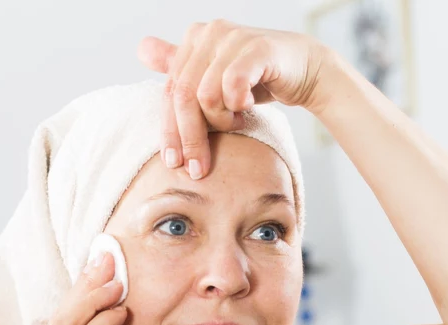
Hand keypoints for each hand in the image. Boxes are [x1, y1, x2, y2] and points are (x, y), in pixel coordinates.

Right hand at [28, 252, 150, 324]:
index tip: (98, 267)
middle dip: (83, 285)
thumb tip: (112, 310)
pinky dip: (103, 323)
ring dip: (93, 298)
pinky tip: (122, 312)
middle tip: (106, 259)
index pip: (57, 324)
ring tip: (117, 280)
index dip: (76, 292)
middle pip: (57, 319)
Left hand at [137, 21, 327, 178]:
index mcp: (194, 38)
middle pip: (183, 96)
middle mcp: (210, 33)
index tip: (174, 163)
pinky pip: (232, 86)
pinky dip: (237, 106)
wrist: (307, 70)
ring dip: (221, 121)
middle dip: (190, 138)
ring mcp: (232, 38)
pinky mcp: (256, 49)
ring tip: (237, 123)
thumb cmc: (260, 79)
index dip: (169, 130)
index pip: (170, 91)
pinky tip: (247, 109)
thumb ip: (182, 68)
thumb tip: (141, 49)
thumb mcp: (217, 78)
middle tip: (199, 168)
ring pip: (206, 96)